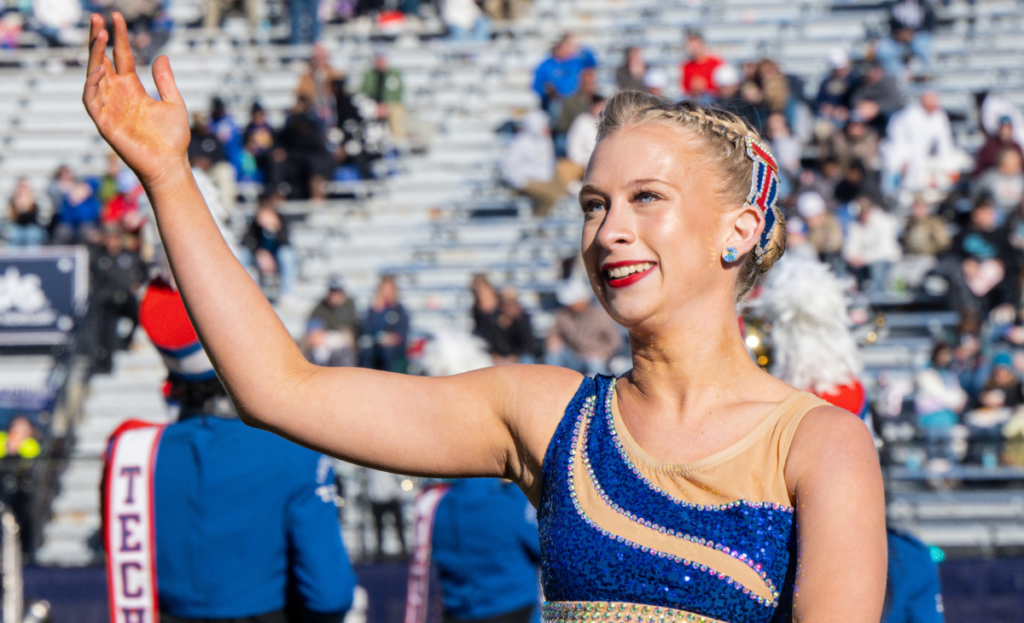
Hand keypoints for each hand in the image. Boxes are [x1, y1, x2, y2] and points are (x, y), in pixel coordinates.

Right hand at [83, 13, 189, 187]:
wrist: (170, 164)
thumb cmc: (173, 138)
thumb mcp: (173, 103)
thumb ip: (165, 81)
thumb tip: (161, 56)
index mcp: (133, 88)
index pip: (120, 56)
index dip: (118, 37)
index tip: (116, 17)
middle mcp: (117, 94)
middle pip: (102, 60)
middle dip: (97, 39)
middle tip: (97, 17)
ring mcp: (109, 106)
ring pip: (94, 75)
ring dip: (93, 55)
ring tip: (99, 35)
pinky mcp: (103, 121)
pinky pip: (91, 98)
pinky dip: (92, 82)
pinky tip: (100, 67)